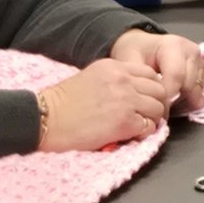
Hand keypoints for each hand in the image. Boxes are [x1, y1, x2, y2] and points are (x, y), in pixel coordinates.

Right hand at [35, 59, 168, 151]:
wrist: (44, 118)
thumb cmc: (61, 102)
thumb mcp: (91, 77)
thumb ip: (114, 80)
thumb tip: (134, 91)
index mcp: (115, 67)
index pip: (150, 74)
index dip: (152, 88)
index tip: (146, 99)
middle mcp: (124, 80)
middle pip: (159, 90)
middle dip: (157, 103)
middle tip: (149, 115)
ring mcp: (127, 101)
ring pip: (158, 109)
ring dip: (153, 119)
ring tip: (140, 126)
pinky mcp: (125, 122)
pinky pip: (149, 127)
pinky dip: (145, 133)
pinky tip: (133, 135)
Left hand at [110, 28, 203, 112]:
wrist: (143, 44)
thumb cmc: (135, 51)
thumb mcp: (128, 60)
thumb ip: (138, 78)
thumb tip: (147, 99)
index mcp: (173, 45)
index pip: (176, 76)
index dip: (167, 96)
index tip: (155, 109)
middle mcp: (191, 51)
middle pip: (189, 84)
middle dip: (175, 100)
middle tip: (159, 110)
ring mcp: (199, 59)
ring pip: (197, 88)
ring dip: (183, 100)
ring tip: (166, 104)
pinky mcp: (203, 68)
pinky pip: (201, 89)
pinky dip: (190, 98)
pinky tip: (176, 100)